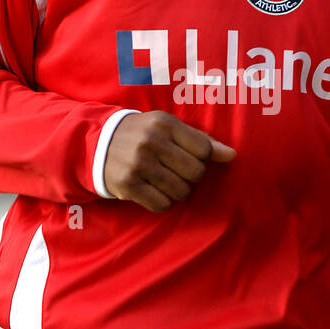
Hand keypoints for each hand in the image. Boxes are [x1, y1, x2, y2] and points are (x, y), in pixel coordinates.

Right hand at [103, 110, 235, 211]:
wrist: (96, 143)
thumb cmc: (142, 135)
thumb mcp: (168, 128)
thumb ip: (201, 140)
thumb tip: (232, 155)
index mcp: (165, 124)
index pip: (204, 150)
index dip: (201, 159)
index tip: (188, 157)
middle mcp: (152, 142)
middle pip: (196, 173)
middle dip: (190, 177)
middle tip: (176, 172)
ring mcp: (139, 164)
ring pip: (181, 191)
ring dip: (177, 191)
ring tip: (164, 182)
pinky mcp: (128, 185)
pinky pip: (161, 205)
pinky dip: (162, 202)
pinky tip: (152, 191)